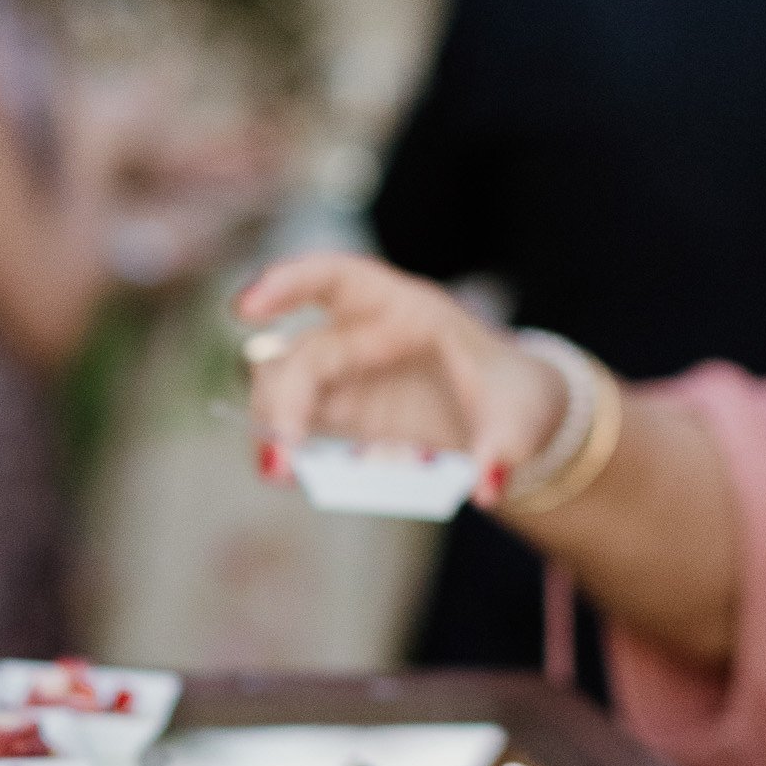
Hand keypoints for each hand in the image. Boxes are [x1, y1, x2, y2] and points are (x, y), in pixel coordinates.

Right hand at [236, 251, 564, 509]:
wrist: (508, 418)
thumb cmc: (511, 397)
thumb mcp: (521, 416)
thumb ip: (503, 448)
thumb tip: (487, 487)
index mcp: (405, 309)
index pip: (335, 278)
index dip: (286, 283)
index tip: (244, 307)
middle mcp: (362, 334)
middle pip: (302, 355)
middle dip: (282, 400)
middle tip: (282, 460)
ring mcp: (344, 374)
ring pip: (283, 387)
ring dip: (274, 427)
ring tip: (281, 475)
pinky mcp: (337, 412)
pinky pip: (295, 424)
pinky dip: (288, 448)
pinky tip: (291, 476)